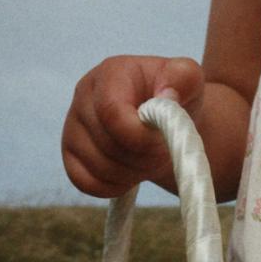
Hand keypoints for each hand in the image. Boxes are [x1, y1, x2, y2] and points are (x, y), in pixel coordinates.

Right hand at [62, 55, 204, 197]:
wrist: (163, 120)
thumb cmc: (177, 98)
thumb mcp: (190, 80)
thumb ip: (185, 78)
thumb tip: (167, 96)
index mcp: (110, 74)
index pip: (112, 112)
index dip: (139, 137)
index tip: (163, 141)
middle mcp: (83, 96)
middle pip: (108, 144)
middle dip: (144, 157)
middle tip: (164, 151)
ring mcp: (72, 127)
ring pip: (98, 167)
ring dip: (133, 173)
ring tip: (150, 159)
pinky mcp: (70, 156)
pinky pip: (87, 184)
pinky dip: (114, 186)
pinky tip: (132, 173)